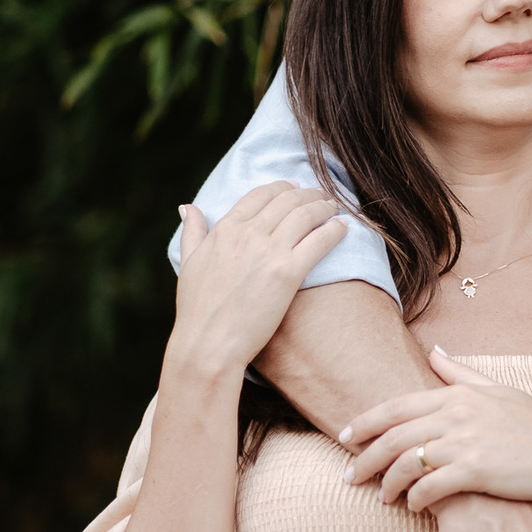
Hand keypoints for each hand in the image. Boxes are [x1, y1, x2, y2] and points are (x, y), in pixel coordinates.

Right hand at [169, 183, 344, 383]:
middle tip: (322, 196)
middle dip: (309, 194)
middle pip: (287, 200)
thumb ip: (192, 232)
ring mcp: (269, 251)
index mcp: (225, 228)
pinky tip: (344, 227)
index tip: (295, 188)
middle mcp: (248, 233)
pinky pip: (319, 240)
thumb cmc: (197, 309)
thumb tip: (188, 206)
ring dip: (324, 206)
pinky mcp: (288, 272)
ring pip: (305, 214)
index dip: (282, 188)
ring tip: (334, 207)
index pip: (260, 194)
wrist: (209, 343)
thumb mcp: (189, 263)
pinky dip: (335, 229)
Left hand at [342, 348, 531, 509]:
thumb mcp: (498, 390)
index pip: (395, 406)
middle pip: (392, 436)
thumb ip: (461, 375)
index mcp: (456, 394)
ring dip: (387, 483)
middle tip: (348, 476)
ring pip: (405, 462)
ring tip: (381, 497)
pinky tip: (414, 507)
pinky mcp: (476, 471)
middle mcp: (456, 414)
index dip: (364, 422)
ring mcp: (465, 442)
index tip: (344, 437)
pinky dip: (416, 499)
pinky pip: (430, 487)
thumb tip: (433, 353)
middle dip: (364, 457)